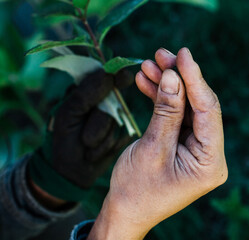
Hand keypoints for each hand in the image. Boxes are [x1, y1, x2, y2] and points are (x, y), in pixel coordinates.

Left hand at [28, 69, 134, 201]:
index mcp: (87, 92)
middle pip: (115, 100)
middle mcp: (103, 102)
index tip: (124, 77)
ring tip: (86, 146)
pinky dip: (107, 145)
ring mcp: (113, 118)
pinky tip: (95, 152)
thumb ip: (86, 93)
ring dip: (100, 136)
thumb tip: (108, 74)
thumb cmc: (63, 139)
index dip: (117, 74)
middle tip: (85, 139)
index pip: (106, 75)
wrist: (70, 172)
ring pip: (118, 120)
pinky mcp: (121, 133)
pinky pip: (122, 134)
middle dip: (99, 122)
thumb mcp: (68, 114)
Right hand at [88, 48, 227, 239]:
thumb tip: (173, 76)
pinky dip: (162, 100)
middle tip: (162, 55)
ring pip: (186, 108)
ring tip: (149, 65)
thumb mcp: (151, 147)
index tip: (183, 55)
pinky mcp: (184, 145)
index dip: (196, 80)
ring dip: (168, 86)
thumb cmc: (136, 190)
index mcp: (210, 163)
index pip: (209, 112)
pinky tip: (147, 82)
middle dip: (180, 79)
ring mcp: (197, 150)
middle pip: (199, 107)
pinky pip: (176, 117)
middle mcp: (210, 155)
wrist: (124, 212)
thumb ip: (166, 111)